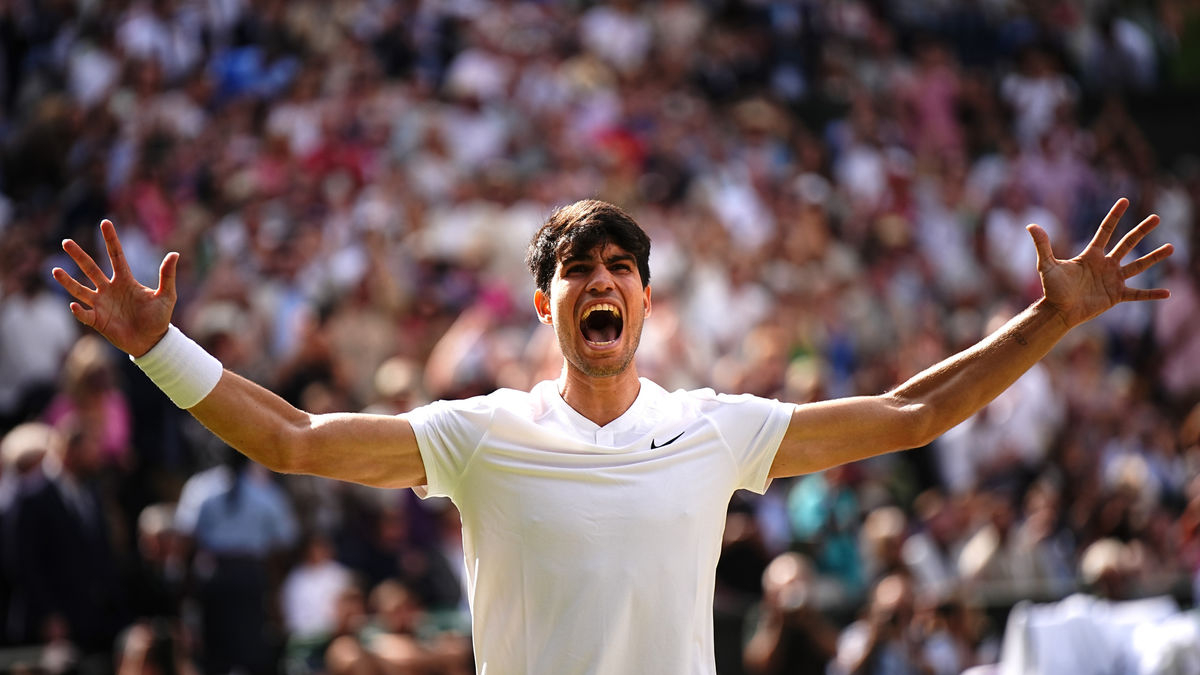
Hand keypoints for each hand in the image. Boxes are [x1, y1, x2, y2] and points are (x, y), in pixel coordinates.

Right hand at [52, 220, 178, 356]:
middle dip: (79, 256)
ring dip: (68, 282)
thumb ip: (167, 276)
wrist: (152, 342)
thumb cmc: (159, 318)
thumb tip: (175, 254)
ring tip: (56, 271)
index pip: (116, 256)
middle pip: (91, 269)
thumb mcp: (166, 296)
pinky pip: (84, 314)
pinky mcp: (97, 320)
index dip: (111, 240)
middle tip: (66, 242)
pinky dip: (78, 311)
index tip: (105, 222)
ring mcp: (101, 304)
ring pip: (80, 290)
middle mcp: (109, 289)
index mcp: (125, 281)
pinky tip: (74, 306)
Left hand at [1028, 197, 1172, 327]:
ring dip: (1154, 257)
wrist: (1058, 312)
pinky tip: (1167, 293)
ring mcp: (1113, 279)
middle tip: (1157, 217)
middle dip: (1141, 230)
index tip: (1124, 200)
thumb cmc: (1052, 289)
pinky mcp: (1116, 296)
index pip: (1105, 231)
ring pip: (1138, 265)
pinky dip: (1151, 295)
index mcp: (1091, 255)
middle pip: (1127, 243)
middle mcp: (1105, 264)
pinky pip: (1138, 294)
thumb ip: (1043, 245)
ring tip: (1171, 247)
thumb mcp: (1047, 265)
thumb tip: (1030, 225)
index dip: (1114, 216)